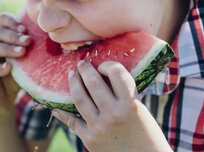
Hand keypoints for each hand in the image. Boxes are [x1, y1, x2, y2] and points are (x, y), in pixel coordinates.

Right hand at [0, 13, 29, 111]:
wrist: (2, 98)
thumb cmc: (15, 76)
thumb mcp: (23, 62)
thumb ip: (29, 51)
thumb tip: (48, 42)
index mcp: (0, 35)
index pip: (3, 20)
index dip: (12, 22)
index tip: (25, 29)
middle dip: (15, 36)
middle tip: (28, 41)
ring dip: (8, 49)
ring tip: (21, 52)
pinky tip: (8, 68)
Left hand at [52, 61, 171, 151]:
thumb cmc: (147, 136)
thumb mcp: (139, 111)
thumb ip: (124, 95)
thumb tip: (102, 75)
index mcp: (130, 104)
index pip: (116, 73)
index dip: (108, 65)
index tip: (103, 66)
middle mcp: (114, 114)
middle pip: (93, 82)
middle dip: (85, 69)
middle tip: (82, 64)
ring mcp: (99, 127)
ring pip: (79, 98)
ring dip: (73, 83)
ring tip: (72, 75)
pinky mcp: (90, 139)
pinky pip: (71, 121)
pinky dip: (62, 113)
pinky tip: (56, 107)